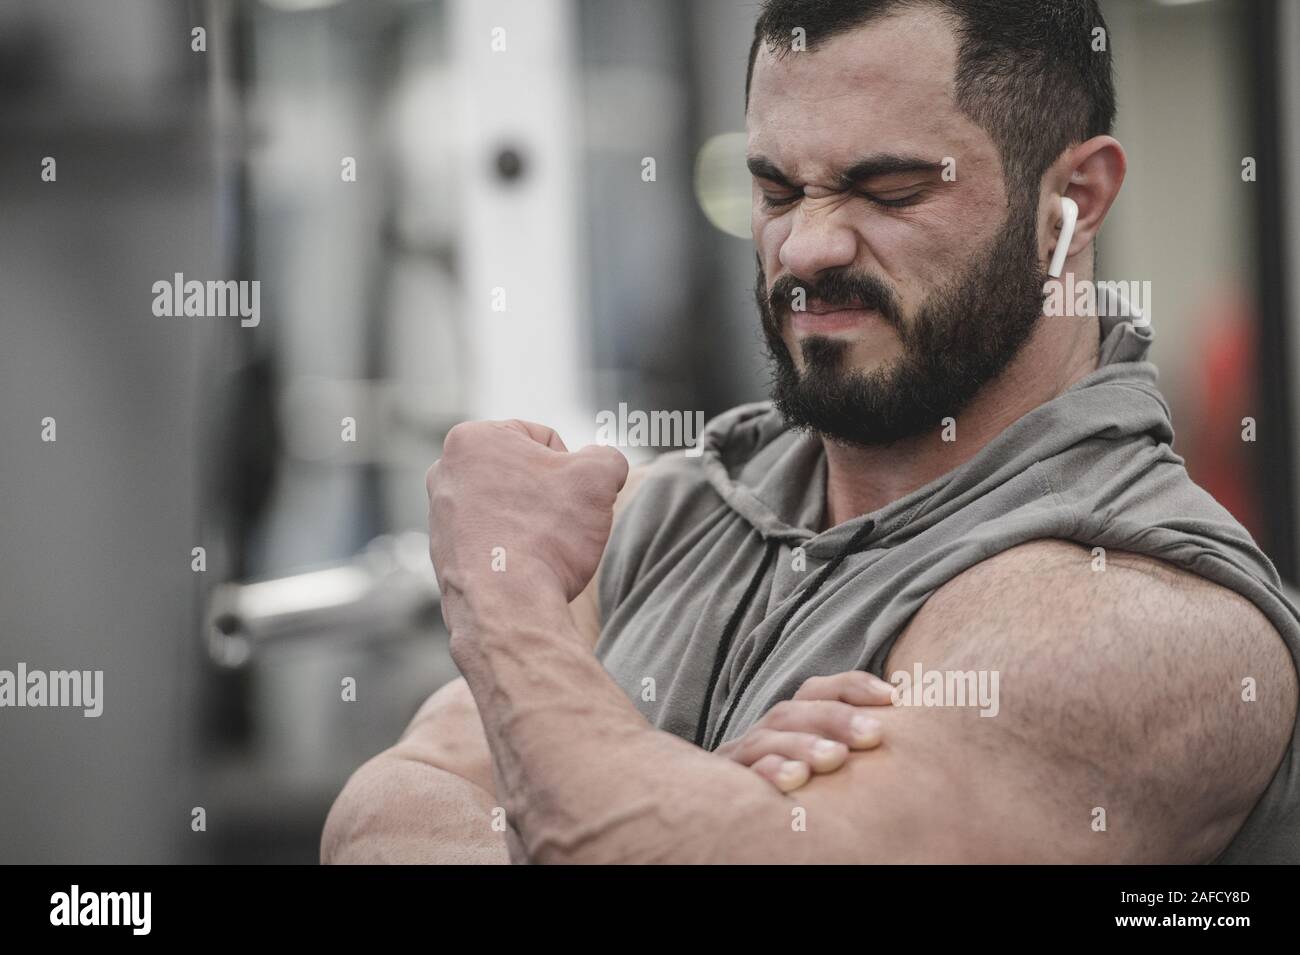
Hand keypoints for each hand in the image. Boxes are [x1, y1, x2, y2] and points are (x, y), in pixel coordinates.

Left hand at [425, 420, 628, 629]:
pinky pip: (493, 539)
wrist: (507, 606)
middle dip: (549, 494)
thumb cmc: (547, 535)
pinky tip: (528, 568)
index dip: (573, 469)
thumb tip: (605, 466)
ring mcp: (440, 515)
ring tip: (547, 548)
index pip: (546, 439)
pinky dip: (514, 548)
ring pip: (509, 506)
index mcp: (473, 439)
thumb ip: (608, 457)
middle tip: (564, 523)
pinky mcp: (443, 553)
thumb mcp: (598, 478)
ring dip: (533, 522)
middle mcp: (445, 472)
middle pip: (523, 473)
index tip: (573, 499)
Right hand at [716, 671, 892, 792]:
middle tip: (873, 735)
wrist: (725, 822)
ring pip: (767, 739)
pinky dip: (769, 772)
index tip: (892, 697)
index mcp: (788, 725)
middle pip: (792, 711)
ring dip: (803, 744)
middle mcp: (763, 735)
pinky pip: (741, 774)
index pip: (815, 691)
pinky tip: (797, 779)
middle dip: (834, 718)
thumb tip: (901, 713)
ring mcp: (740, 758)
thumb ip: (851, 746)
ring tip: (837, 757)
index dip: (852, 687)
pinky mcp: (727, 784)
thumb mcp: (825, 767)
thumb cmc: (801, 798)